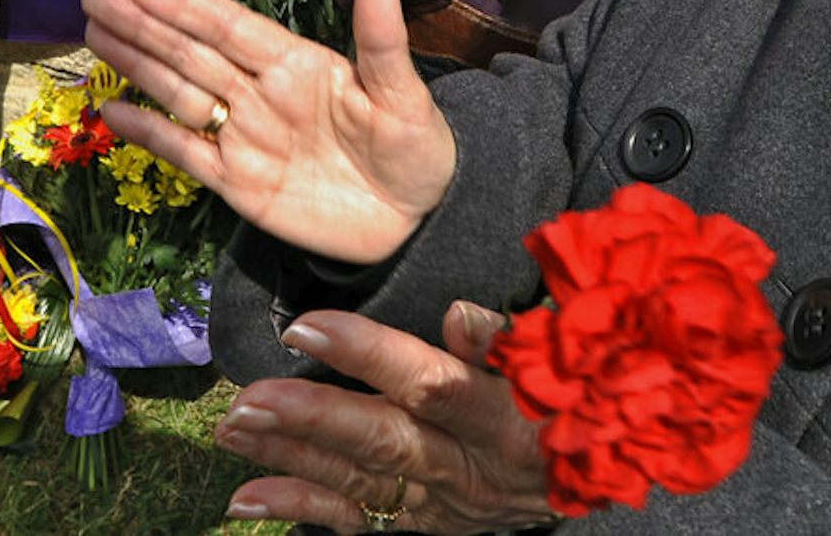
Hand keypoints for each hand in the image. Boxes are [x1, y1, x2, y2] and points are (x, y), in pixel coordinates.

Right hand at [80, 0, 453, 264]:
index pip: (230, 26)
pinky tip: (114, 109)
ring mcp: (244, 135)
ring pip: (179, 92)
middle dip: (143, 24)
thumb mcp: (404, 95)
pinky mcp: (237, 183)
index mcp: (297, 62)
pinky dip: (149, 134)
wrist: (417, 222)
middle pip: (191, 52)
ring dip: (137, 63)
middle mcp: (261, 91)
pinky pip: (185, 153)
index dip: (185, 3)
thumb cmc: (416, 149)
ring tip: (93, 31)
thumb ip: (383, 39)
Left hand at [215, 303, 559, 534]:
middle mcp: (469, 467)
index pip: (429, 383)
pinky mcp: (427, 524)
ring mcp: (444, 502)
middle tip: (249, 398)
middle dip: (310, 419)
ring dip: (289, 458)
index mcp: (503, 416)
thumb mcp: (558, 358)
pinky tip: (244, 500)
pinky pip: (358, 520)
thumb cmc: (573, 394)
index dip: (367, 355)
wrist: (598, 470)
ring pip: (358, 480)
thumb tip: (457, 315)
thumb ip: (506, 339)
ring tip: (232, 432)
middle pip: (382, 441)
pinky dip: (300, 508)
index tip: (306, 326)